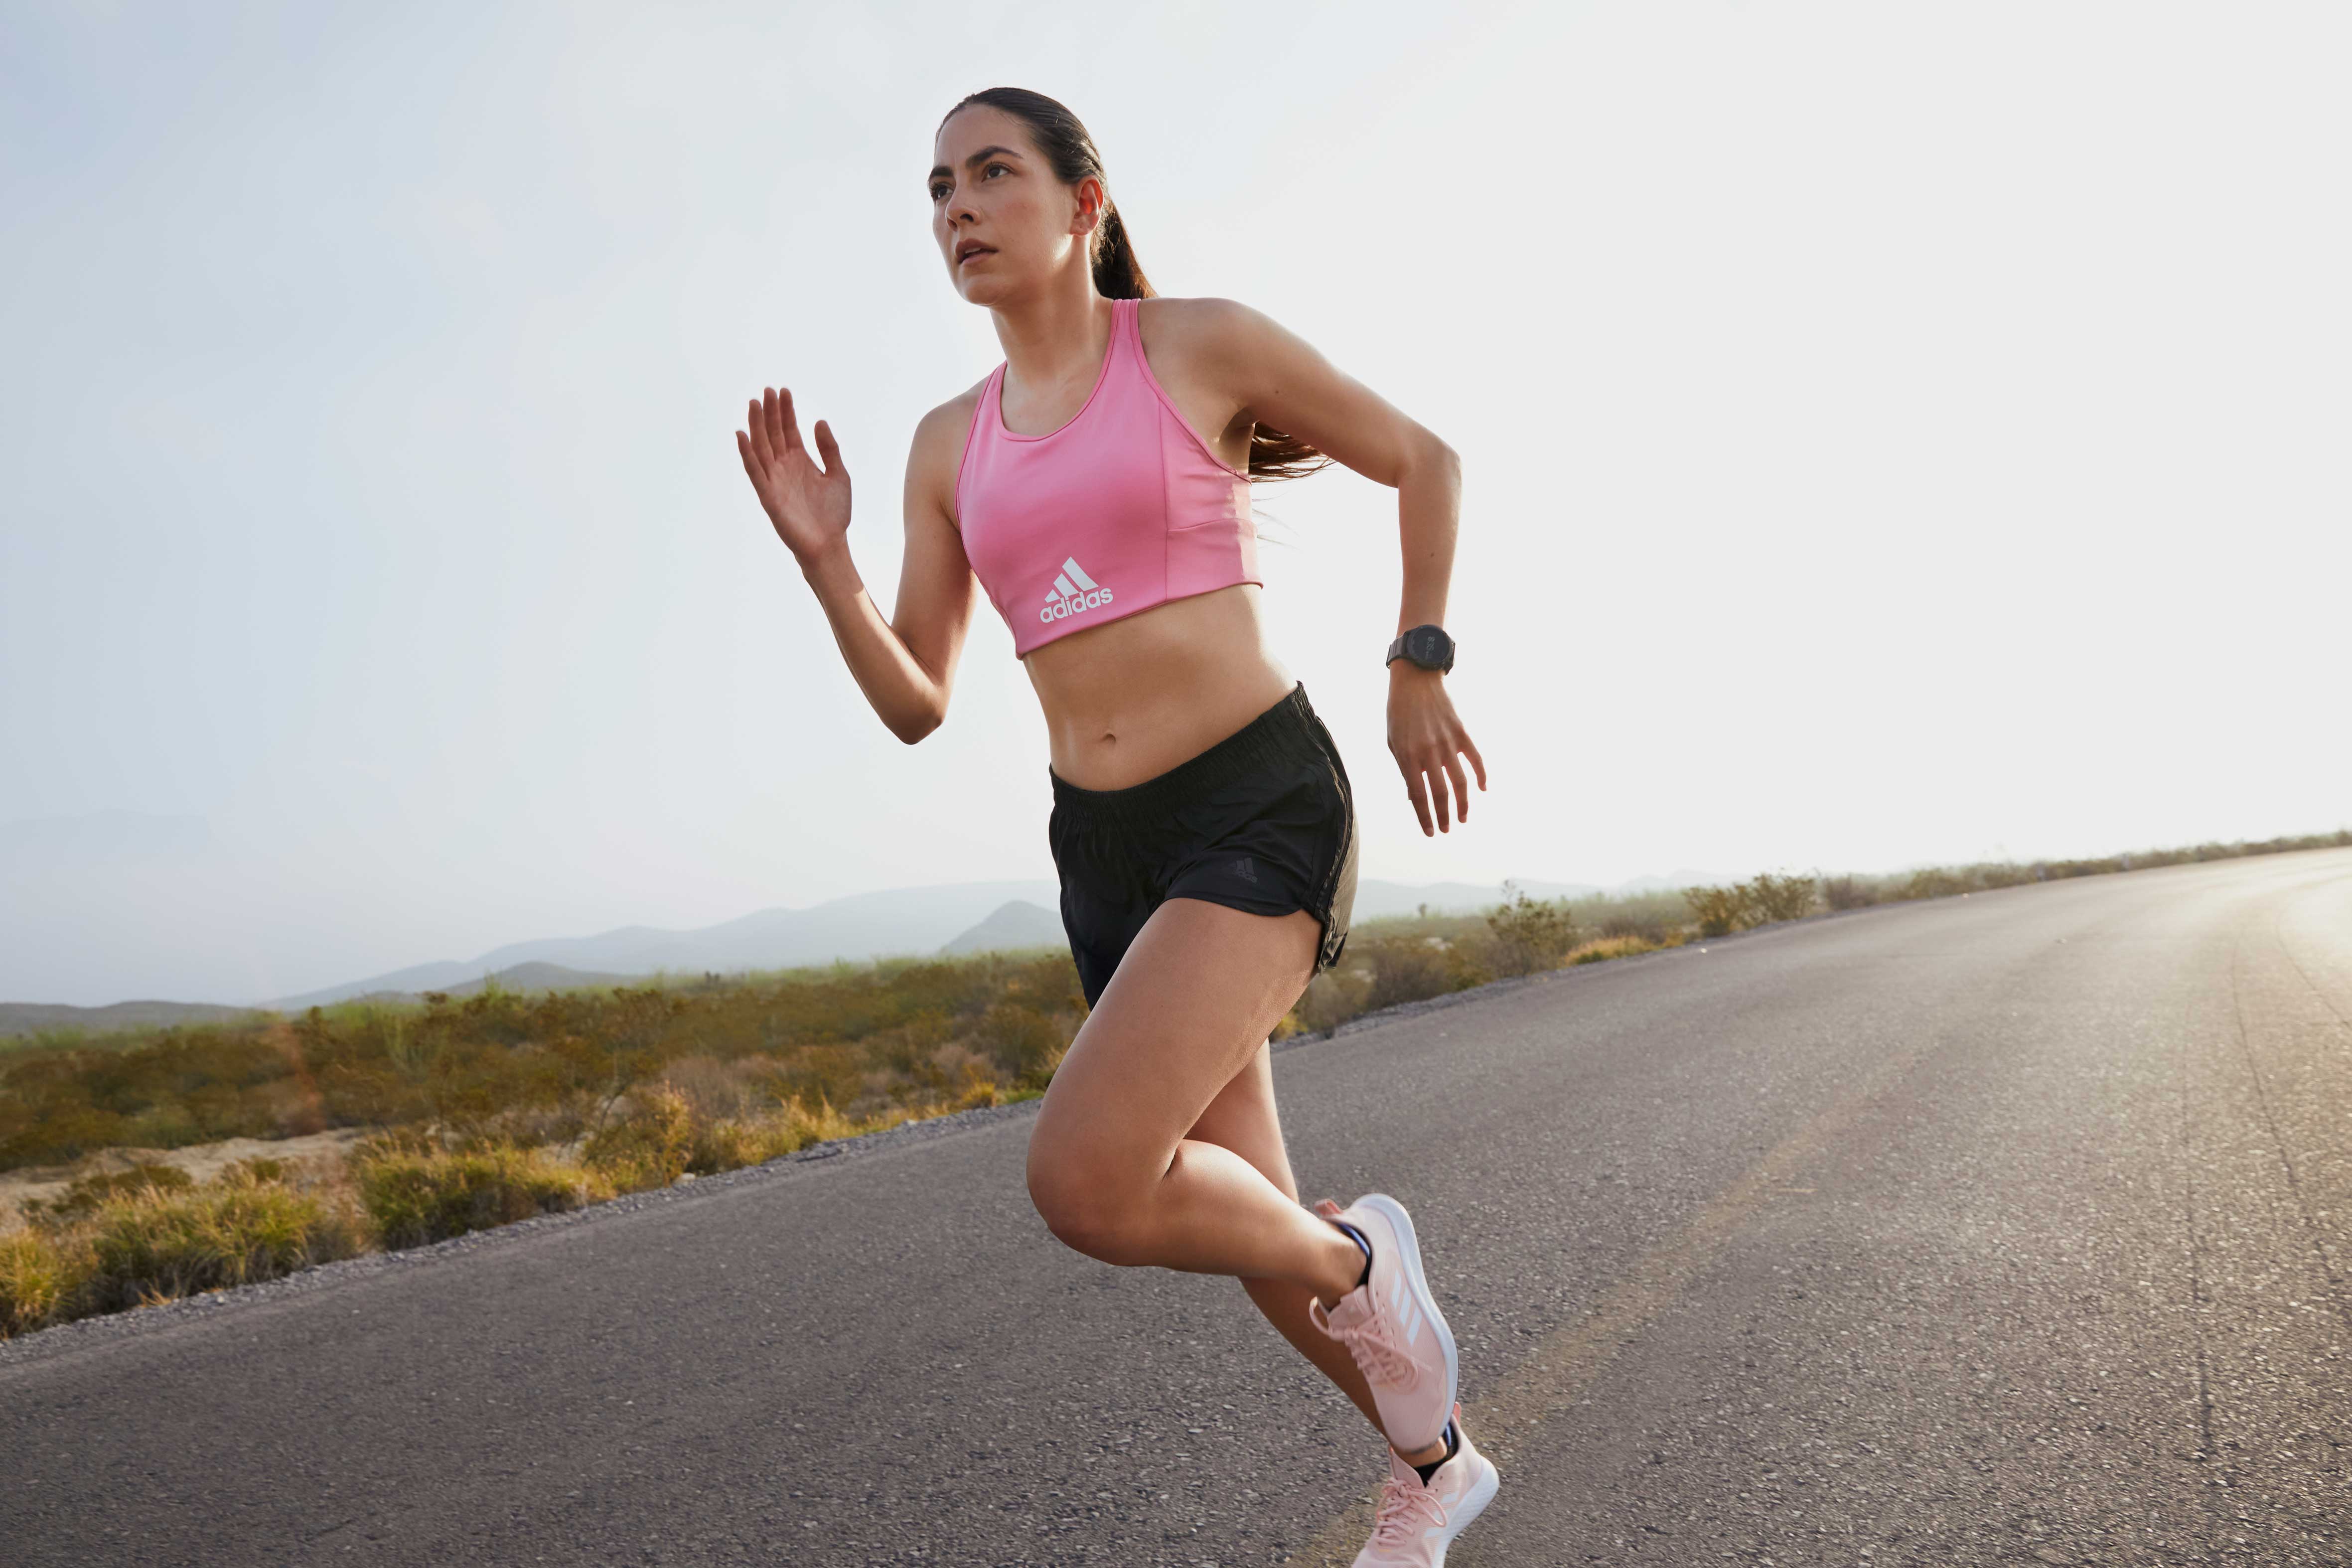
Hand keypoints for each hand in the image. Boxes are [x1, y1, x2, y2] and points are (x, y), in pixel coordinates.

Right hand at [736, 386, 850, 565]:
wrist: (830, 544)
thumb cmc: (834, 514)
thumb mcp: (838, 475)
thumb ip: (829, 449)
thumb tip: (819, 421)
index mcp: (800, 461)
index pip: (789, 430)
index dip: (786, 410)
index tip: (784, 390)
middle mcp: (784, 467)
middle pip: (773, 434)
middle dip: (770, 412)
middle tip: (768, 390)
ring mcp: (774, 480)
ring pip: (761, 447)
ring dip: (756, 425)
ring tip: (754, 403)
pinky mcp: (768, 496)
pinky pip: (754, 472)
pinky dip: (747, 454)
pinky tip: (742, 435)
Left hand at [1386, 664, 1485, 834]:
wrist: (1415, 680)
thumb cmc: (1399, 713)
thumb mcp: (1394, 742)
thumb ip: (1406, 770)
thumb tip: (1414, 798)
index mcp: (1407, 755)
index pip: (1418, 796)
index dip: (1425, 817)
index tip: (1431, 832)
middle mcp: (1428, 751)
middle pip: (1440, 793)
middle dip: (1444, 816)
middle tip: (1446, 830)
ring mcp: (1447, 742)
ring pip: (1460, 781)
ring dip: (1463, 804)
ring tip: (1462, 819)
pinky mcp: (1461, 732)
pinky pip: (1475, 759)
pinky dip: (1482, 776)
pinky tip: (1483, 790)